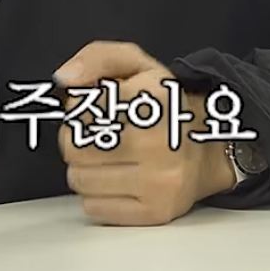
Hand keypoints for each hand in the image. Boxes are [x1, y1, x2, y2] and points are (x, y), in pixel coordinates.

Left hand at [55, 42, 235, 226]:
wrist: (204, 149)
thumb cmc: (160, 104)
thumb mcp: (133, 63)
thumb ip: (95, 58)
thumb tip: (65, 78)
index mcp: (154, 98)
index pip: (82, 106)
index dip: (76, 106)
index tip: (90, 106)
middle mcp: (160, 142)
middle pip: (74, 145)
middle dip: (74, 136)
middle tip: (93, 132)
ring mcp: (159, 181)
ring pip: (79, 178)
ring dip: (82, 166)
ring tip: (104, 155)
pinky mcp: (156, 212)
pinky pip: (94, 207)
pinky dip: (94, 193)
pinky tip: (113, 178)